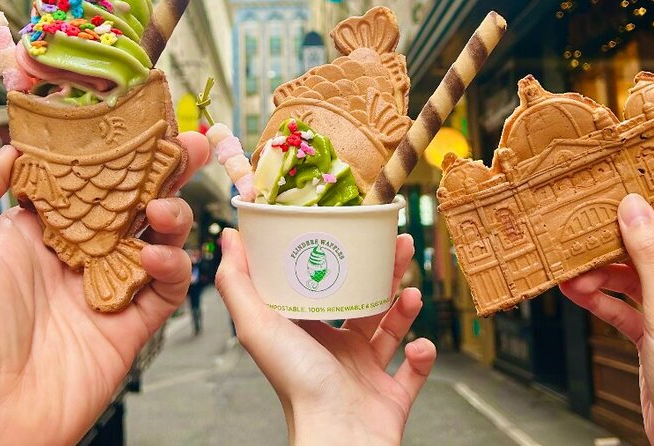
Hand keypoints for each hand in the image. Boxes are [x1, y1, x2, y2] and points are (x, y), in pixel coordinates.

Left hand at [0, 133, 208, 445]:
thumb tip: (11, 150)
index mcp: (38, 234)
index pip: (89, 181)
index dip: (117, 153)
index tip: (141, 126)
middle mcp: (78, 257)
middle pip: (134, 203)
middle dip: (165, 172)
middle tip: (190, 145)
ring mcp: (107, 289)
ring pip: (159, 239)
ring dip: (171, 216)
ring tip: (161, 209)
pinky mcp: (129, 325)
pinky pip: (165, 288)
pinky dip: (171, 267)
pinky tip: (157, 257)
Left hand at [216, 230, 435, 445]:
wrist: (340, 439)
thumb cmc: (297, 385)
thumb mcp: (258, 326)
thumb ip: (238, 283)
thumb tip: (230, 237)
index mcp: (305, 334)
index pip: (323, 286)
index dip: (340, 258)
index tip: (355, 229)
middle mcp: (334, 352)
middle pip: (363, 302)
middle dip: (385, 273)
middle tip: (402, 244)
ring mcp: (364, 374)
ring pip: (390, 330)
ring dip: (404, 308)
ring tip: (411, 293)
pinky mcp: (391, 396)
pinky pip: (414, 371)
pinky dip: (423, 356)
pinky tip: (419, 346)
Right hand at [560, 194, 653, 445]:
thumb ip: (651, 259)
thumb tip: (636, 209)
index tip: (622, 199)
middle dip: (618, 252)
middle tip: (586, 235)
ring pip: (635, 285)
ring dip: (603, 278)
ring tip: (573, 271)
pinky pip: (624, 310)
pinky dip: (601, 301)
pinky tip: (577, 292)